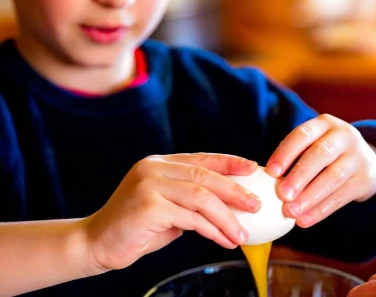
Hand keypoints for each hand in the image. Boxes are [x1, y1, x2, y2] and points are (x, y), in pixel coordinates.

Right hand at [82, 154, 260, 273]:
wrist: (94, 242)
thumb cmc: (135, 227)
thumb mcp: (166, 206)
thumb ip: (190, 199)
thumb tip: (229, 203)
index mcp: (159, 163)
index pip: (202, 158)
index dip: (229, 162)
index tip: (253, 168)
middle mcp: (154, 168)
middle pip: (205, 175)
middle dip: (235, 190)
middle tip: (256, 204)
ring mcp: (150, 185)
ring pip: (202, 197)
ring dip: (227, 217)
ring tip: (243, 233)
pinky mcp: (148, 206)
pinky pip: (191, 218)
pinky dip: (213, 230)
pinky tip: (224, 240)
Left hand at [265, 114, 375, 226]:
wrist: (366, 161)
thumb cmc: (326, 154)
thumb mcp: (314, 144)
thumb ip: (293, 157)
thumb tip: (266, 180)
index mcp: (324, 124)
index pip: (303, 134)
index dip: (286, 152)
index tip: (270, 172)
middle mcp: (344, 136)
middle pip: (320, 154)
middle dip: (299, 175)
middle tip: (282, 195)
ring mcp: (357, 157)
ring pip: (333, 177)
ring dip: (310, 197)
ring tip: (291, 212)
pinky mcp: (365, 179)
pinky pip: (342, 196)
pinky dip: (321, 210)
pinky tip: (305, 220)